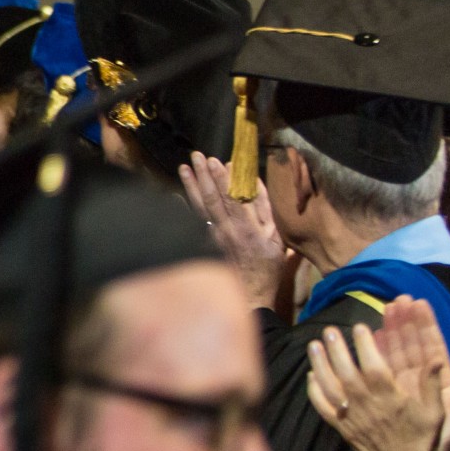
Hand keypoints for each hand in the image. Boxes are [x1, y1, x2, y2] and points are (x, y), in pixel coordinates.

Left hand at [178, 152, 292, 309]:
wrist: (251, 295)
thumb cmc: (268, 265)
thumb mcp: (276, 237)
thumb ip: (264, 209)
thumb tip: (254, 182)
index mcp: (246, 229)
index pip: (231, 198)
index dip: (222, 179)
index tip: (214, 160)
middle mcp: (225, 232)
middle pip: (211, 199)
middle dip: (203, 175)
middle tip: (196, 155)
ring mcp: (211, 240)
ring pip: (198, 209)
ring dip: (190, 187)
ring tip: (183, 167)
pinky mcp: (202, 246)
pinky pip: (190, 225)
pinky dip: (181, 210)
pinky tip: (173, 197)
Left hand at [306, 295, 449, 450]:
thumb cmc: (423, 439)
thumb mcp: (435, 412)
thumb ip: (432, 384)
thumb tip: (437, 358)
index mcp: (389, 397)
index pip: (373, 364)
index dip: (365, 344)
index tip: (360, 327)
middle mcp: (366, 404)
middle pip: (345, 371)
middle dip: (337, 349)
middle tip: (330, 329)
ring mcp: (350, 416)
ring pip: (329, 386)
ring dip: (320, 364)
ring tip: (313, 345)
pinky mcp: (341, 427)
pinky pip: (322, 406)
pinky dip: (314, 390)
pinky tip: (311, 375)